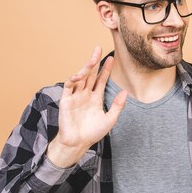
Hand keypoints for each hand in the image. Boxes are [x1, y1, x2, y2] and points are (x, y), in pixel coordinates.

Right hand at [46, 46, 127, 167]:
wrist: (78, 143)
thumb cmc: (93, 133)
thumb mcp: (110, 119)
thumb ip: (117, 106)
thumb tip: (125, 92)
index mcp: (95, 97)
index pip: (101, 79)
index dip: (106, 69)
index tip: (112, 58)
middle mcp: (85, 94)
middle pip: (90, 74)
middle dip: (94, 61)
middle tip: (98, 48)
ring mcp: (75, 96)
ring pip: (80, 77)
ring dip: (86, 68)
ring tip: (93, 59)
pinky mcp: (66, 100)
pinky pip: (69, 87)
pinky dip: (73, 79)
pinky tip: (79, 74)